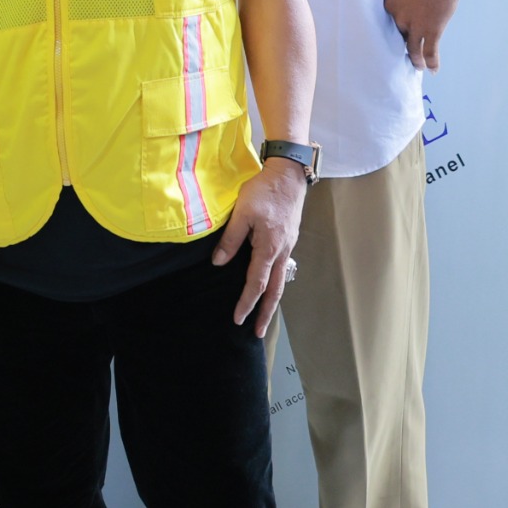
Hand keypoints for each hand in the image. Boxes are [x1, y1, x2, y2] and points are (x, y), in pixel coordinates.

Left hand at [214, 159, 306, 336]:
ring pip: (280, 280)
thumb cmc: (264, 191)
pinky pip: (282, 267)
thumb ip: (230, 239)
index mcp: (269, 248)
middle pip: (274, 290)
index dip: (247, 303)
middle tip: (258, 332)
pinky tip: (270, 284)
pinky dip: (276, 283)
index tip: (238, 319)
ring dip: (272, 300)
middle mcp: (281, 252)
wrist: (289, 175)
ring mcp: (288, 246)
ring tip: (265, 315)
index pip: (256, 283)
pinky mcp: (289, 239)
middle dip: (265, 313)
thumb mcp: (242, 213)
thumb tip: (218, 263)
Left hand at [384, 0, 464, 69]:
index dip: (393, 27)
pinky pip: (430, 52)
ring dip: (415, 60)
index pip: (387, 21)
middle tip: (404, 51)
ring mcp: (416, 26)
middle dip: (402, 42)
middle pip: (399, 35)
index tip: (395, 33)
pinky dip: (432, 63)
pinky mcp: (433, 30)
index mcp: (389, 4)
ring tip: (417, 66)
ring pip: (412, 49)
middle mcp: (399, 18)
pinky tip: (433, 70)